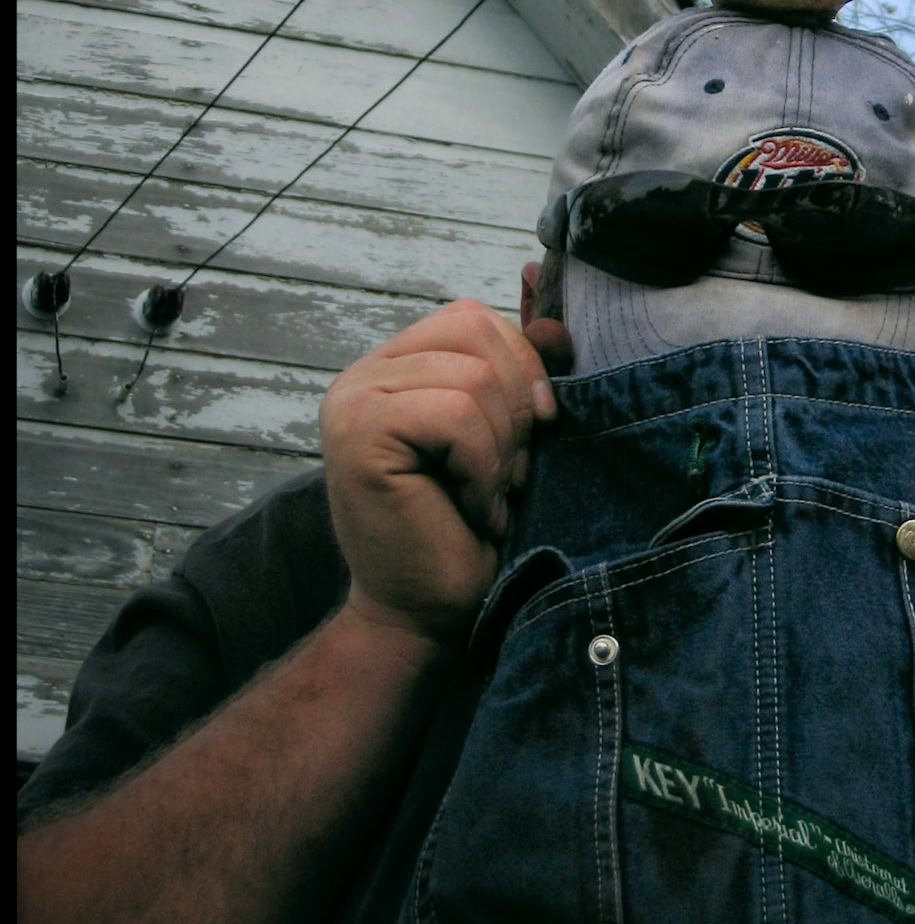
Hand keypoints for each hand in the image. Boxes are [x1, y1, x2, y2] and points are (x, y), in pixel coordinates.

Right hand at [319, 299, 564, 649]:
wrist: (425, 615)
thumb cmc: (468, 529)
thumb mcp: (509, 433)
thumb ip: (521, 368)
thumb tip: (552, 308)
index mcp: (395, 366)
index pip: (473, 319)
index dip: (522, 367)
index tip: (533, 432)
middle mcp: (363, 375)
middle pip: (475, 332)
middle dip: (515, 406)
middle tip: (504, 474)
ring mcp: (353, 401)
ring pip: (473, 377)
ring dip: (500, 448)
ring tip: (485, 495)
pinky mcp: (357, 434)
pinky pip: (456, 416)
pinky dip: (482, 468)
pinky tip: (471, 509)